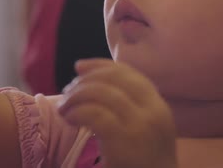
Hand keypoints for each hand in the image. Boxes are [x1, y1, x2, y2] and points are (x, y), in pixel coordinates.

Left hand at [57, 59, 176, 167]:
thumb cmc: (142, 163)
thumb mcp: (144, 128)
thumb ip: (128, 105)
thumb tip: (90, 76)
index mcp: (158, 105)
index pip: (128, 73)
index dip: (101, 65)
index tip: (79, 66)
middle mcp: (153, 110)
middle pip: (114, 78)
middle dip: (85, 80)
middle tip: (67, 92)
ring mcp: (140, 124)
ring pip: (101, 93)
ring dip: (76, 96)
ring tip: (64, 108)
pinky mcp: (124, 139)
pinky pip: (94, 114)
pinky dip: (77, 112)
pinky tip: (69, 119)